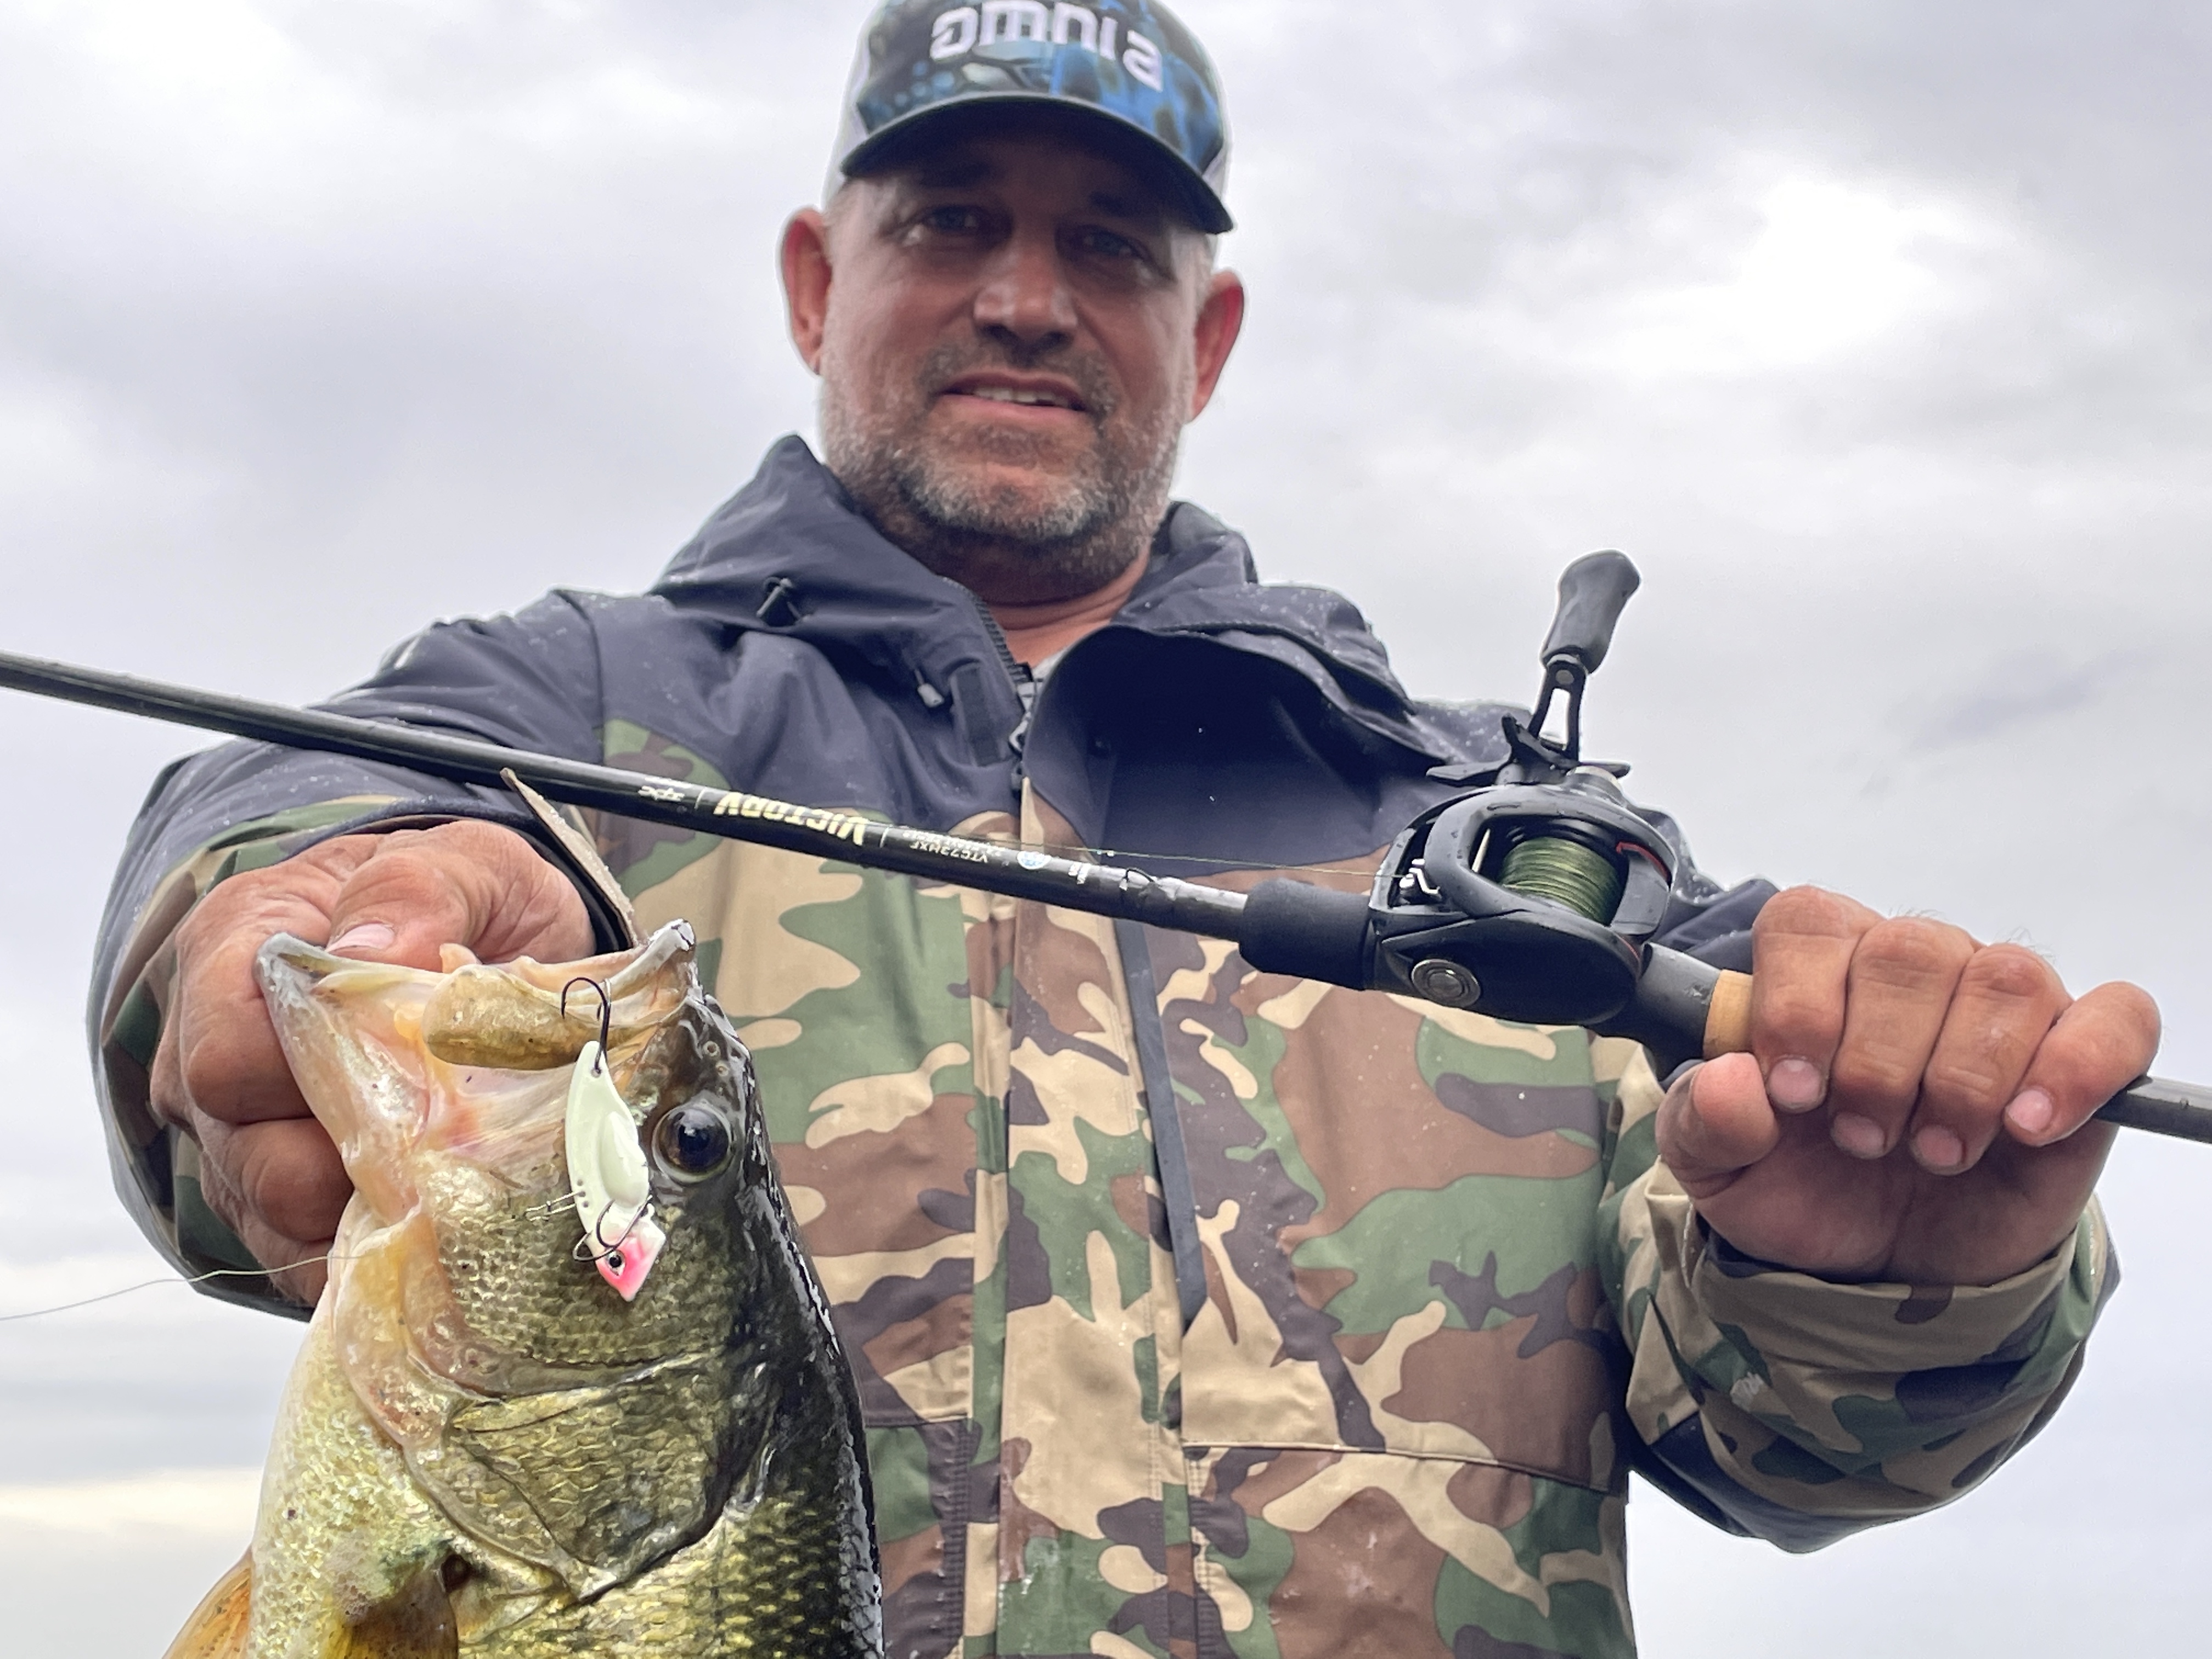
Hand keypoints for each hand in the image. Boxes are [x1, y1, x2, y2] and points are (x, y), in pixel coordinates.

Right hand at [149, 820, 592, 1304]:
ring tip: (459, 1188)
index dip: (310, 1083)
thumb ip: (414, 890)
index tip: (408, 1075)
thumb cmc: (464, 897)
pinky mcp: (285, 1197)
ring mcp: (242, 1134)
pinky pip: (306, 1255)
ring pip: (275, 1217)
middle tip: (457, 1146)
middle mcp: (212, 1054)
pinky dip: (373, 1251)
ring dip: (371, 1214)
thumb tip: (363, 955)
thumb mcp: (465, 863)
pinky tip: (439, 1233)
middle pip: (249, 1154)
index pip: (228, 1055)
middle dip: (355, 1162)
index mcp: (234, 953)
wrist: (490, 937)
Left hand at [1655, 886, 2158, 1285]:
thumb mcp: (1719, 1171)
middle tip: (1860, 1138)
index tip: (1791, 1091)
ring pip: (2004, 979)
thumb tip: (1733, 1077)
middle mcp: (1915, 969)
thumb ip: (1702, 1120)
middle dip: (1877, 1060)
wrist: (1879, 1265)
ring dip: (1963, 1076)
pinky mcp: (2082, 1058)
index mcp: (1820, 969)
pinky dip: (2076, 1067)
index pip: (1810, 922)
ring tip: (1933, 1151)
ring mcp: (2002, 1008)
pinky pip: (2114, 1019)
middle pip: (1908, 952)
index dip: (1800, 1001)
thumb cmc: (1801, 1189)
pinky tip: (2027, 1125)